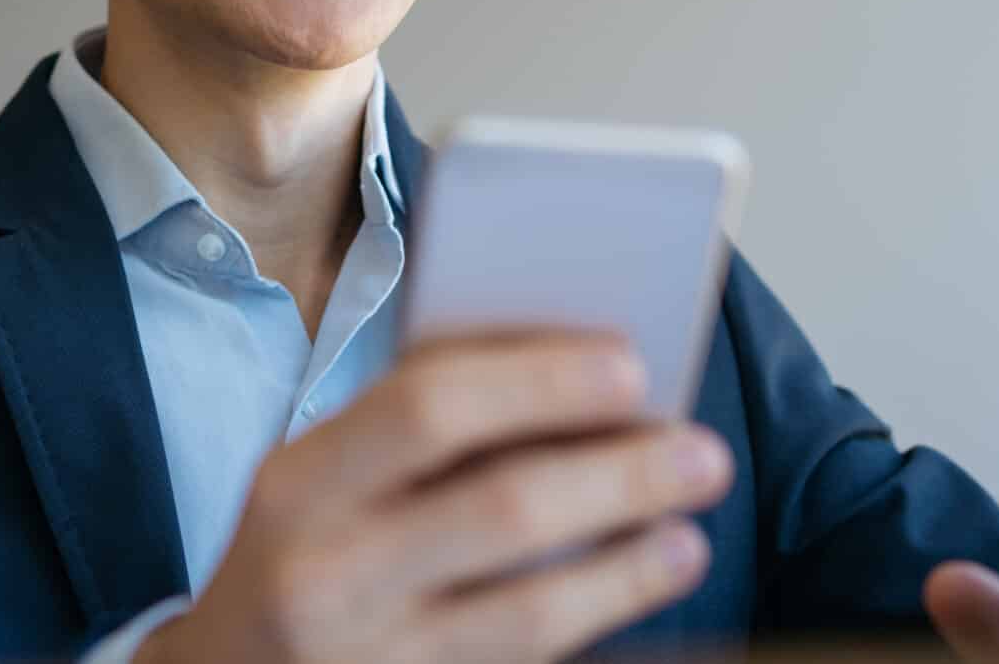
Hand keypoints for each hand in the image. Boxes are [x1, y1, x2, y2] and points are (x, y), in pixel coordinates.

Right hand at [139, 333, 734, 663]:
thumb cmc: (298, 554)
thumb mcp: (318, 480)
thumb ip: (412, 429)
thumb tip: (570, 378)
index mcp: (297, 482)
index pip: (427, 406)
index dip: (540, 380)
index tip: (630, 363)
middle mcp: (323, 574)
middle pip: (499, 509)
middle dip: (617, 474)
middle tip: (702, 450)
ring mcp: (367, 659)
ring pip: (527, 613)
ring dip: (629, 564)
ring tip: (691, 528)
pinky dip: (595, 619)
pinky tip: (644, 580)